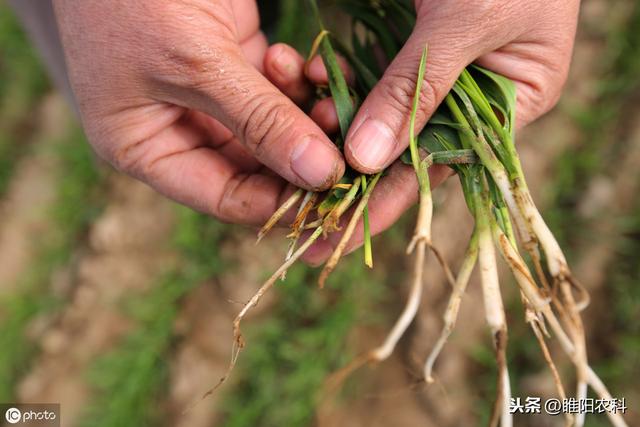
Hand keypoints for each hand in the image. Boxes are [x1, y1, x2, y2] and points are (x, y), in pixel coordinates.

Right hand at [53, 0, 344, 224]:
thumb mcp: (196, 63)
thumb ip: (259, 121)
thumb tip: (320, 175)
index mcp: (146, 148)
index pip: (224, 198)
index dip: (280, 204)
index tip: (335, 199)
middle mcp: (179, 130)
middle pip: (256, 170)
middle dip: (302, 159)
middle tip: (348, 152)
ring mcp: (210, 97)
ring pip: (274, 132)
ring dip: (307, 119)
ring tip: (329, 100)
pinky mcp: (234, 65)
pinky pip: (279, 93)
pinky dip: (298, 83)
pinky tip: (305, 64)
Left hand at [302, 0, 579, 263]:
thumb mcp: (464, 21)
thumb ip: (414, 89)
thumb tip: (362, 161)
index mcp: (512, 101)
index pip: (441, 164)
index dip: (388, 201)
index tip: (340, 234)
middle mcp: (475, 93)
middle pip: (407, 148)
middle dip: (352, 177)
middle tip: (302, 219)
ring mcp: (439, 67)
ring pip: (380, 112)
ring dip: (335, 126)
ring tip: (293, 147)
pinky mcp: (408, 40)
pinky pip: (367, 72)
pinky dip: (336, 80)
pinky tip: (306, 82)